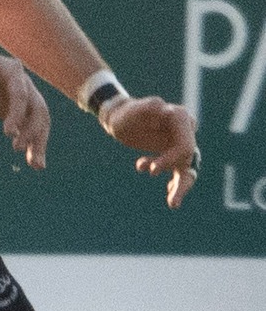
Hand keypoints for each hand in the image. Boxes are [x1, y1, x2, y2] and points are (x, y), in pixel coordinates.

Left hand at [0, 40, 47, 167]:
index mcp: (12, 70)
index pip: (20, 93)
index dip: (17, 112)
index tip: (7, 133)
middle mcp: (22, 84)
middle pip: (37, 109)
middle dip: (32, 130)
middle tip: (17, 149)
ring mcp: (20, 99)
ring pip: (38, 122)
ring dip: (39, 142)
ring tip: (35, 165)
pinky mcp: (14, 112)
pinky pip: (28, 129)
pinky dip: (33, 145)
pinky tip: (34, 164)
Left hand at [99, 94, 199, 208]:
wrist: (120, 118)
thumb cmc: (126, 113)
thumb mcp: (132, 110)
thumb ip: (146, 107)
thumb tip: (161, 106)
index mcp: (180, 118)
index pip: (185, 145)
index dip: (170, 160)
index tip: (150, 170)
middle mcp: (185, 130)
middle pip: (190, 158)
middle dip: (180, 179)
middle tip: (170, 200)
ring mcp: (180, 142)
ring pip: (188, 167)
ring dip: (182, 187)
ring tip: (173, 204)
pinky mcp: (173, 153)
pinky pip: (180, 171)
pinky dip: (176, 184)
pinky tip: (168, 194)